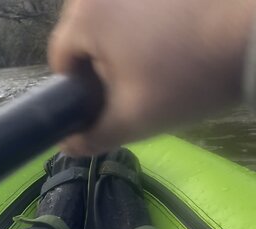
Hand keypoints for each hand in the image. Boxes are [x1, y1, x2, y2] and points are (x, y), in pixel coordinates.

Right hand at [49, 0, 255, 154]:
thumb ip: (94, 137)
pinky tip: (168, 35)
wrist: (254, 37)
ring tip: (152, 57)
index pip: (60, 58)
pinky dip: (138, 20)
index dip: (78, 86)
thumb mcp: (134, 118)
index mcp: (85, 17)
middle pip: (81, 33)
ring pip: (106, 15)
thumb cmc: (186, 78)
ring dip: (117, 38)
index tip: (106, 99)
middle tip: (131, 81)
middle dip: (97, 60)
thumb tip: (66, 146)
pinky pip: (130, 3)